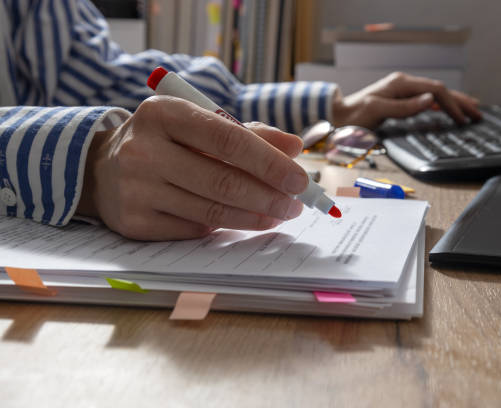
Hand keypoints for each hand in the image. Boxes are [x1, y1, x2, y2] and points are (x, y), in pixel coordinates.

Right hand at [77, 96, 307, 240]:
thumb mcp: (198, 124)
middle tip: (296, 205)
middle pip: (223, 181)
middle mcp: (144, 150)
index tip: (300, 179)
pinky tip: (241, 220)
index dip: (269, 162)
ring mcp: (135, 189)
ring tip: (279, 215)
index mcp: (164, 113)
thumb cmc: (166, 142)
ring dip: (254, 217)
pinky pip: (194, 230)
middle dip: (269, 196)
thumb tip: (294, 148)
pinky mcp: (134, 222)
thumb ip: (247, 133)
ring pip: (212, 211)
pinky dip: (224, 227)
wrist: (102, 168)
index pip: (228, 139)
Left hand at [331, 71, 481, 128]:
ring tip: (471, 111)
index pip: (435, 90)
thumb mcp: (378, 111)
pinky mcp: (400, 99)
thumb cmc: (354, 115)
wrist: (338, 116)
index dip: (452, 104)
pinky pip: (427, 100)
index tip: (463, 119)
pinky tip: (449, 111)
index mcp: (401, 84)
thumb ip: (404, 107)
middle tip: (478, 114)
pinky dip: (442, 105)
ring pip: (435, 94)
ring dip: (454, 103)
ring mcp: (402, 91)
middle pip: (439, 90)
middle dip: (460, 102)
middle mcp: (404, 84)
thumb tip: (430, 100)